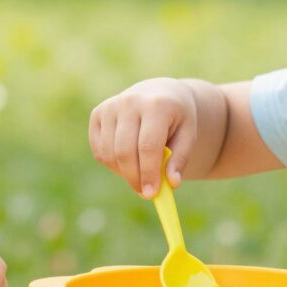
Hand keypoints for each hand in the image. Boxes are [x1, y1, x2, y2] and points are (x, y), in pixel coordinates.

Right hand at [89, 77, 197, 196]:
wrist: (160, 93)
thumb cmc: (176, 119)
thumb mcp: (188, 135)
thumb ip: (180, 159)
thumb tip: (172, 183)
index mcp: (157, 105)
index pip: (148, 145)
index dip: (148, 172)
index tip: (151, 194)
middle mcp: (130, 102)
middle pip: (125, 151)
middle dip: (134, 177)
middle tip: (146, 193)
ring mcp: (110, 107)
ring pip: (109, 153)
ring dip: (123, 172)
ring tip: (140, 173)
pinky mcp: (97, 114)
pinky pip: (99, 150)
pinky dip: (112, 163)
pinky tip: (128, 161)